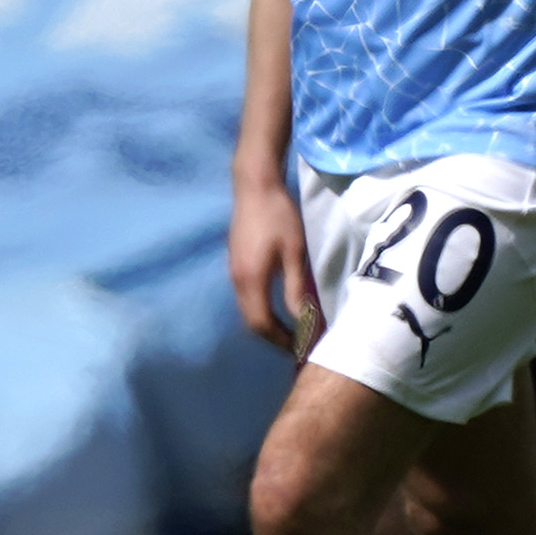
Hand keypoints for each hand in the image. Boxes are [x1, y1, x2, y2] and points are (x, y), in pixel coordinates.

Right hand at [227, 176, 321, 356]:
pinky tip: (277, 307)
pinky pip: (245, 297)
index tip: (300, 348)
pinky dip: (260, 309)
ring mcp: (233, 272)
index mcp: (251, 280)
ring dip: (266, 324)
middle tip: (297, 344)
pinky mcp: (235, 263)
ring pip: (246, 310)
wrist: (254, 186)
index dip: (280, 339)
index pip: (262, 323)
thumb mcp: (294, 253)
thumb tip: (302, 320)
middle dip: (272, 337)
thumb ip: (295, 289)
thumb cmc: (279, 217)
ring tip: (291, 329)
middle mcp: (237, 280)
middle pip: (251, 321)